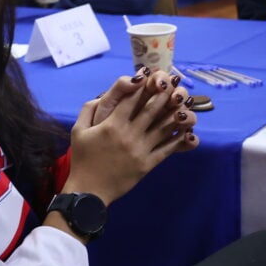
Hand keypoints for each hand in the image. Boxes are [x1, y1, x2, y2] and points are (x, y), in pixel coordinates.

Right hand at [65, 70, 198, 204]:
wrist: (89, 191)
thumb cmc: (82, 159)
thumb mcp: (78, 130)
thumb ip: (88, 110)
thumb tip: (100, 95)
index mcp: (111, 125)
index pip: (131, 99)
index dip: (142, 84)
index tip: (151, 74)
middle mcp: (128, 134)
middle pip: (152, 109)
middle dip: (164, 93)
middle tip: (174, 82)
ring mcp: (140, 150)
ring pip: (164, 127)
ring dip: (176, 112)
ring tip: (185, 101)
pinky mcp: (148, 164)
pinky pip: (167, 148)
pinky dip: (179, 138)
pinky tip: (188, 130)